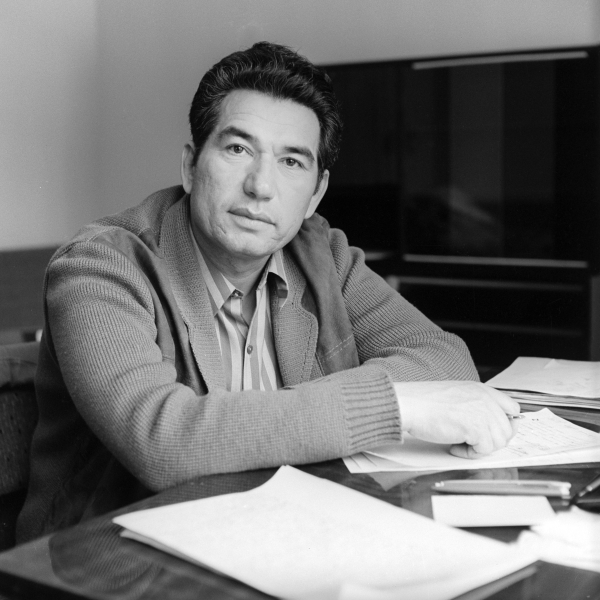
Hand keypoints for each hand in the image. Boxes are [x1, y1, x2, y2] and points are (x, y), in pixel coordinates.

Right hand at [393, 380, 519, 457]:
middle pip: (507, 429)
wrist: (410, 404)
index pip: (512, 408)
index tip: (493, 431)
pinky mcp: (476, 429)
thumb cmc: (424, 401)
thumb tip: (487, 425)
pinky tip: (453, 446)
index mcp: (482, 390)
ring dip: (479, 448)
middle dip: (491, 440)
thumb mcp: (456, 395)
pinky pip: (484, 450)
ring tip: (459, 443)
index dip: (505, 423)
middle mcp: (486, 400)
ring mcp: (483, 413)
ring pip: (498, 442)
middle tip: (471, 441)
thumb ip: (474, 405)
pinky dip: (468, 454)